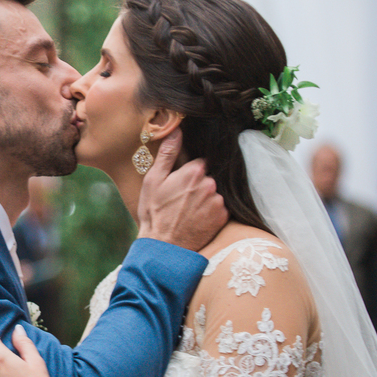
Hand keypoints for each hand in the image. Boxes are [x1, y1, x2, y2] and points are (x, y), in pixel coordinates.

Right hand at [136, 129, 226, 250]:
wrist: (164, 246)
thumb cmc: (155, 212)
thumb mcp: (154, 180)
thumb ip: (168, 153)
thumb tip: (177, 130)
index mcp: (194, 172)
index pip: (199, 163)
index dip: (187, 173)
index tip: (178, 184)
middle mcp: (210, 184)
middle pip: (207, 177)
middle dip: (196, 186)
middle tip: (180, 200)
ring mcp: (218, 201)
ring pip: (213, 193)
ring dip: (204, 199)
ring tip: (187, 212)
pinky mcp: (223, 218)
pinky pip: (219, 208)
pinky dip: (210, 212)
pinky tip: (196, 219)